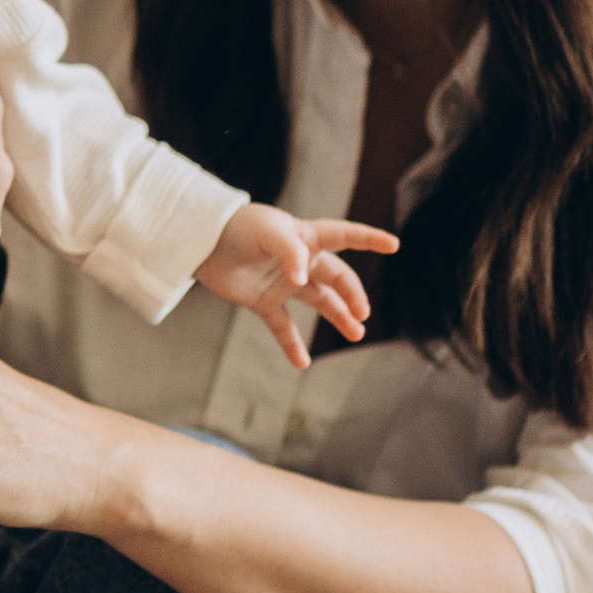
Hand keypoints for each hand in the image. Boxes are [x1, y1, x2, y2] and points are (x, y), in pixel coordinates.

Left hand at [197, 205, 397, 365]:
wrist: (199, 243)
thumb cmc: (237, 228)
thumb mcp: (268, 232)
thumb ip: (290, 252)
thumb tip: (302, 279)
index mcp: (305, 237)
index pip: (344, 236)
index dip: (368, 239)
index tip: (393, 245)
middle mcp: (299, 262)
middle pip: (336, 278)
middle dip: (352, 294)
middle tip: (363, 314)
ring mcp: (283, 283)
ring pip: (319, 302)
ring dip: (338, 317)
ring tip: (356, 333)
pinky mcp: (263, 303)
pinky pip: (283, 327)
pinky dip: (292, 346)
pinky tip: (302, 364)